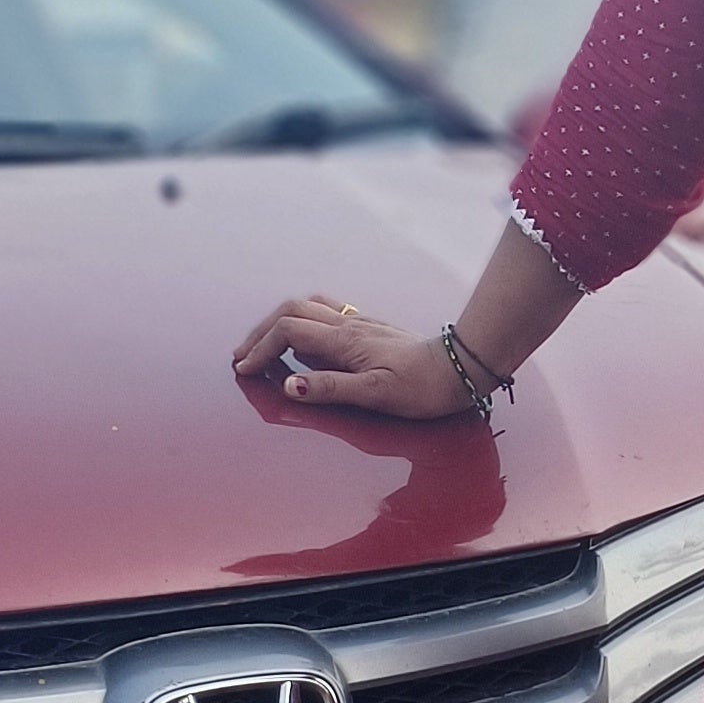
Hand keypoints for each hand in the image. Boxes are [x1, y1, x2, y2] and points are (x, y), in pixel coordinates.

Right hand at [228, 295, 472, 417]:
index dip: (261, 348)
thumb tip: (288, 385)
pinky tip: (304, 340)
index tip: (245, 371)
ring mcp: (361, 323)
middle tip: (242, 356)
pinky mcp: (371, 328)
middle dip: (261, 332)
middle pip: (292, 312)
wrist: (461, 369)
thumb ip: (329, 388)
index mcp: (345, 340)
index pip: (288, 332)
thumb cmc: (422, 388)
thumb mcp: (375, 394)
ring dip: (279, 323)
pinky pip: (326, 314)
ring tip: (263, 344)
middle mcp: (349, 324)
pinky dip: (302, 322)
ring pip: (308, 308)